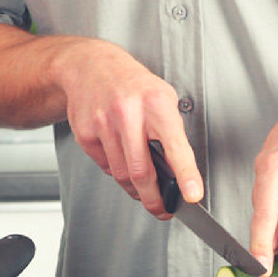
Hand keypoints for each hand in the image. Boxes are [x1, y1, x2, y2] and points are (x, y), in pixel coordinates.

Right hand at [57, 40, 202, 216]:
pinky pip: (105, 166)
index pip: (175, 146)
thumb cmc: (132, 85)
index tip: (192, 195)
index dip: (186, 175)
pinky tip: (120, 156)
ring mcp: (103, 123)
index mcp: (156, 103)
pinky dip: (115, 169)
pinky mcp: (85, 133)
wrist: (90, 66)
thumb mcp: (161, 98)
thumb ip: (171, 132)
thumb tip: (180, 173)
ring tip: (142, 187)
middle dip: (154, 198)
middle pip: (141, 171)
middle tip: (162, 210)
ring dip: (134, 188)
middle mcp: (128, 112)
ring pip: (121, 174)